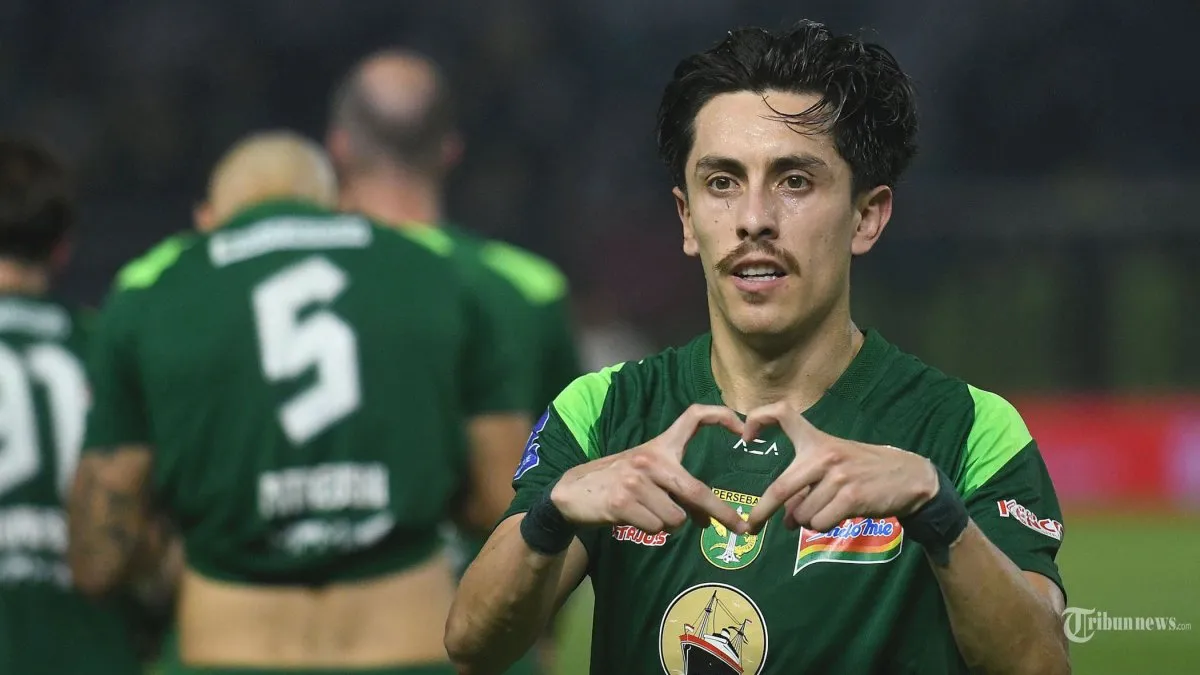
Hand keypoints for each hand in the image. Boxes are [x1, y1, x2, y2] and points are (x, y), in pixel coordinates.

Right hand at [550, 404, 748, 535]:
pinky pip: (655, 528)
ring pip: (676, 519)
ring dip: (669, 525)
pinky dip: (650, 529)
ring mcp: (635, 481)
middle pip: (696, 490)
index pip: (693, 417)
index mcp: (659, 446)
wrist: (572, 491)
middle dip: (721, 513)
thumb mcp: (647, 475)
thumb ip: (677, 490)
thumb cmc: (617, 481)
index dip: (721, 416)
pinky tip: (634, 518)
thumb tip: (706, 520)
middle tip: (741, 528)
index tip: (743, 428)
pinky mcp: (622, 503)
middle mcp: (650, 460)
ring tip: (648, 513)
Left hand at [743, 402, 937, 533]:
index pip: (783, 413)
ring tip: (824, 510)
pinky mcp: (852, 498)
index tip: (744, 437)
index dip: (758, 420)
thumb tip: (785, 518)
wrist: (907, 476)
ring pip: (803, 514)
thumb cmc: (862, 469)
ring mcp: (838, 476)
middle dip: (762, 511)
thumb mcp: (833, 463)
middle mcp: (824, 455)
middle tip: (750, 526)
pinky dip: (823, 526)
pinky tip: (837, 516)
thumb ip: (805, 483)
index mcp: (816, 440)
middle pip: (781, 488)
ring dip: (807, 521)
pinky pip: (820, 523)